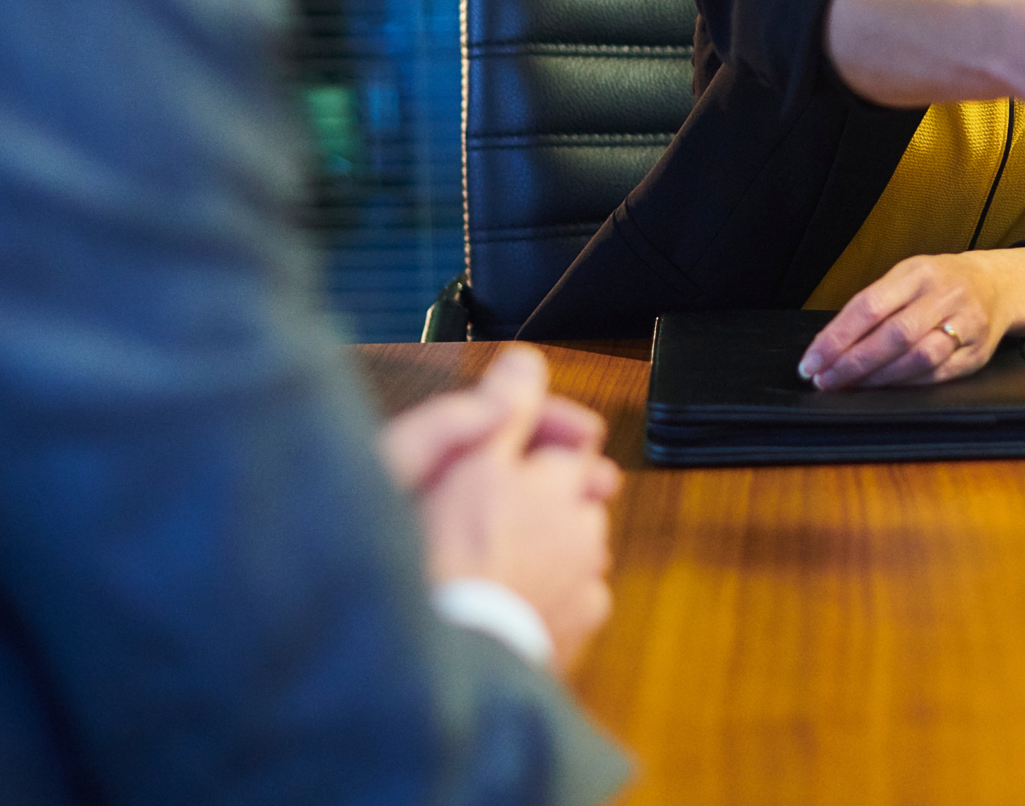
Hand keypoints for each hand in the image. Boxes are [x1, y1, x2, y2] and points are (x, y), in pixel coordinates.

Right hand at [406, 346, 620, 669]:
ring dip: (556, 535)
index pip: (578, 433)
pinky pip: (580, 592)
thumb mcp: (457, 466)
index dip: (545, 427)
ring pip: (582, 538)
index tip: (511, 434)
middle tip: (496, 493)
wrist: (448, 660)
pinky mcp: (579, 625)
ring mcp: (583, 578)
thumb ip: (500, 410)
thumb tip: (526, 363)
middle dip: (552, 483)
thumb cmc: (441, 562)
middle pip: (583, 486)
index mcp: (552, 481)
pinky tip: (517, 590)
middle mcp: (579, 525)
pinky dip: (558, 586)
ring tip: (500, 549)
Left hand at [797, 247, 1024, 388]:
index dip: (836, 338)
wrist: (997, 287)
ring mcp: (966, 324)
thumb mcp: (906, 277)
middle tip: (824, 380)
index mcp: (918, 271)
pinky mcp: (976, 353)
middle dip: (853, 363)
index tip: (811, 361)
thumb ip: (873, 305)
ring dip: (878, 379)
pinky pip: (937, 375)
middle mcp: (945, 295)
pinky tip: (883, 390)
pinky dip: (905, 386)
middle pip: (894, 335)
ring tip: (849, 387)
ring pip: (918, 358)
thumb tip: (828, 345)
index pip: (869, 305)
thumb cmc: (938, 283)